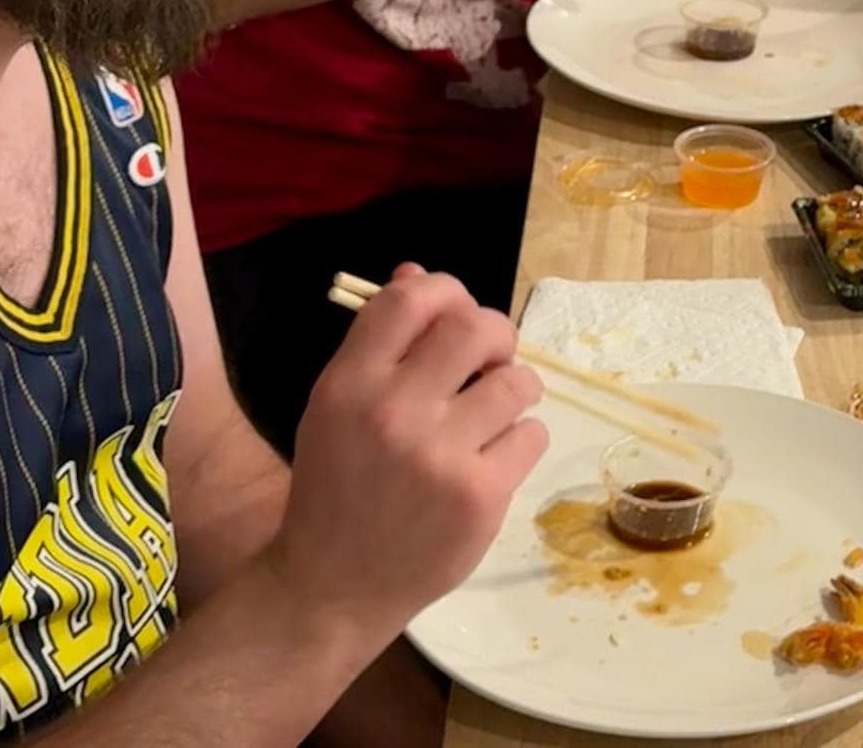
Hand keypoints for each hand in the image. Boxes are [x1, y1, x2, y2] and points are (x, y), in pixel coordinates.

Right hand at [267, 266, 547, 651]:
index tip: (454, 312)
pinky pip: (531, 435)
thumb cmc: (336, 485)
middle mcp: (395, 413)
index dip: (444, 290)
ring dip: (515, 386)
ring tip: (496, 408)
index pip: (411, 299)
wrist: (330, 588)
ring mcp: (441, 457)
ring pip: (516, 381)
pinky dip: (521, 438)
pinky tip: (495, 456)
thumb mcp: (336, 405)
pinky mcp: (480, 497)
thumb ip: (378, 341)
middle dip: (494, 333)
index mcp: (350, 384)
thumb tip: (418, 274)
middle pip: (475, 327)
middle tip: (489, 358)